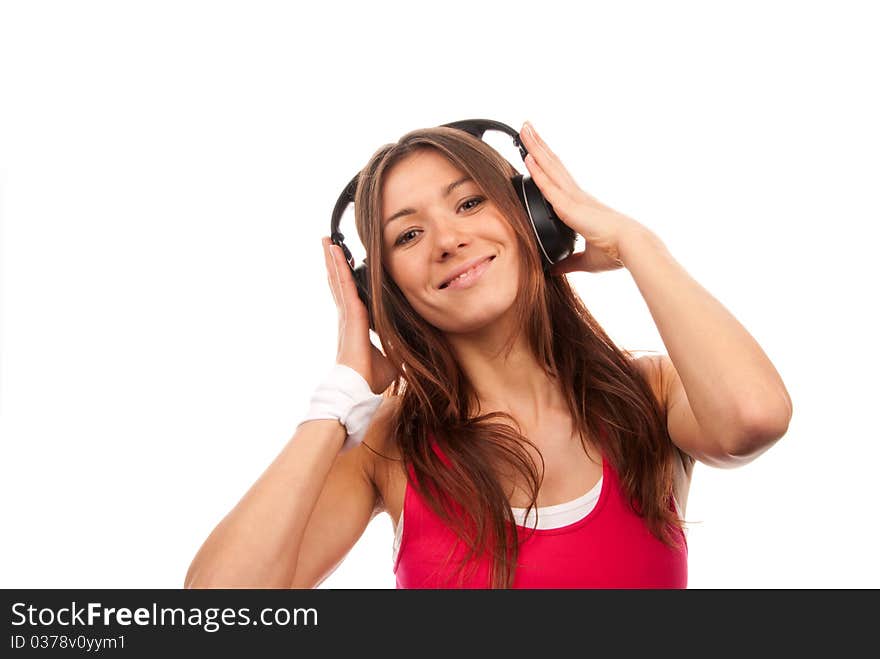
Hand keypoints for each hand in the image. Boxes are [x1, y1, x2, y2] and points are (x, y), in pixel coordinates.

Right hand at [322, 236, 396, 393]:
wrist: (358, 387)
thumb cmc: (370, 376)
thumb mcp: (391, 358)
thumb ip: (397, 348)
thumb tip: (412, 349)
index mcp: (356, 324)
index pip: (350, 295)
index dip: (345, 279)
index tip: (343, 265)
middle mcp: (348, 316)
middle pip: (340, 283)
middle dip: (335, 264)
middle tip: (330, 245)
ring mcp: (347, 314)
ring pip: (339, 280)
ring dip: (333, 260)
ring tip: (327, 242)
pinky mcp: (349, 314)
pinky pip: (344, 285)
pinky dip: (339, 267)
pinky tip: (334, 252)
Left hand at [520, 121, 643, 274]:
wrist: (632, 249)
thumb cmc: (615, 252)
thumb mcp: (585, 260)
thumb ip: (568, 263)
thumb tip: (554, 269)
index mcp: (580, 205)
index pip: (558, 179)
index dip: (546, 164)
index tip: (533, 151)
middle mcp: (577, 196)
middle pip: (553, 164)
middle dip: (539, 146)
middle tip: (526, 127)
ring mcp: (574, 198)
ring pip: (550, 168)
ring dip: (536, 149)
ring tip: (524, 129)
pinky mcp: (572, 207)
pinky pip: (550, 187)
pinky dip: (538, 172)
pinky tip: (528, 158)